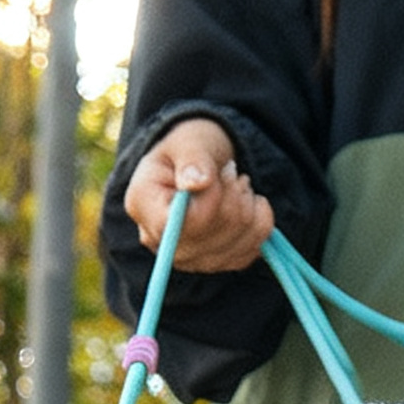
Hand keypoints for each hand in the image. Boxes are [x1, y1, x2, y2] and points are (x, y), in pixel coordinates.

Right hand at [124, 117, 274, 271]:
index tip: (224, 171)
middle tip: (232, 173)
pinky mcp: (215, 264)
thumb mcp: (190, 140)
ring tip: (238, 186)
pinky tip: (247, 204)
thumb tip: (197, 184)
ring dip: (248, 207)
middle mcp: (159, 240)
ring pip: (236, 243)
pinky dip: (259, 223)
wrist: (201, 164)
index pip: (179, 224)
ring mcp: (187, 258)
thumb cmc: (191, 147)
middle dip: (234, 198)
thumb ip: (193, 158)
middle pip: (211, 237)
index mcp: (143, 205)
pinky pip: (251, 250)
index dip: (212, 200)